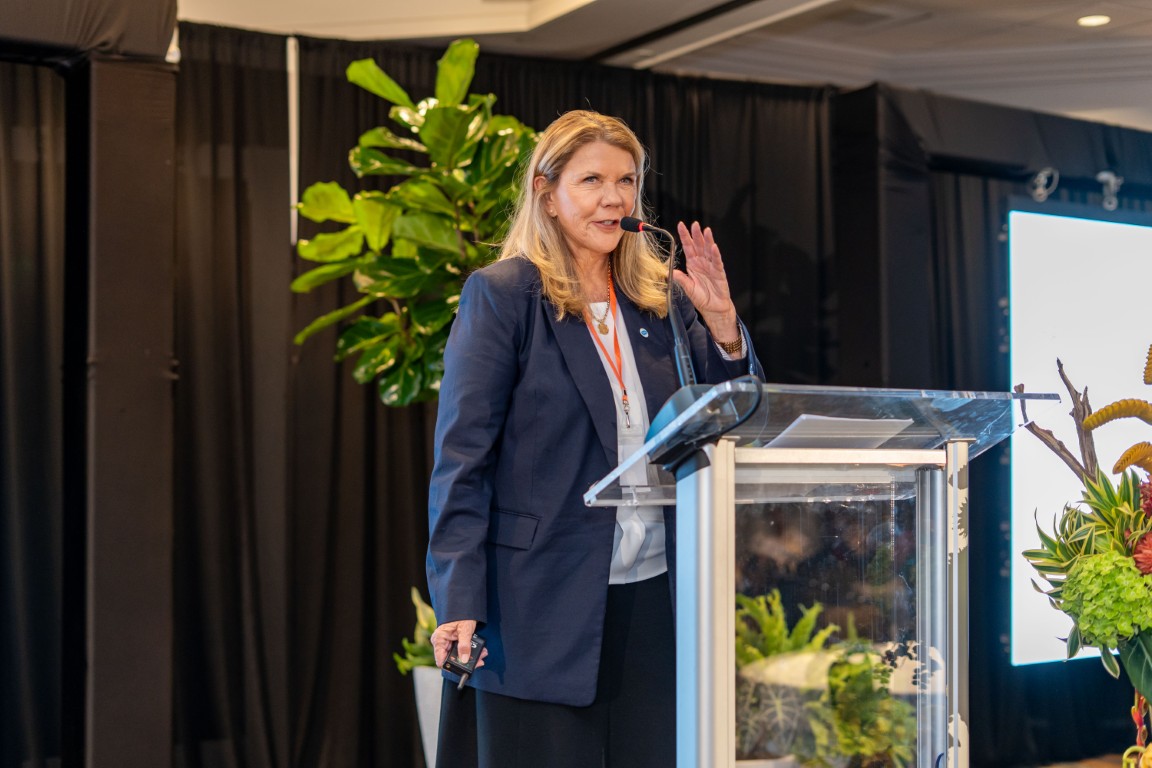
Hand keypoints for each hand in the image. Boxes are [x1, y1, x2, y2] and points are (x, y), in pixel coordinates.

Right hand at [431, 619, 487, 668]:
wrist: (464, 605)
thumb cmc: (461, 614)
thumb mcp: (465, 630)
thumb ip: (464, 645)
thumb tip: (463, 660)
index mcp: (439, 640)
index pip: (441, 661)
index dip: (452, 666)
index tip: (465, 668)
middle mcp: (442, 643)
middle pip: (452, 659)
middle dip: (466, 661)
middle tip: (479, 661)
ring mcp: (448, 643)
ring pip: (458, 656)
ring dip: (471, 657)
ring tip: (482, 654)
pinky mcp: (454, 642)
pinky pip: (461, 651)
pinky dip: (470, 651)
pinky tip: (480, 650)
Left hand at [673, 221, 738, 341]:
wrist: (713, 308)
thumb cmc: (701, 298)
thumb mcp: (688, 289)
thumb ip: (681, 279)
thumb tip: (671, 272)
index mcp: (693, 264)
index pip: (688, 247)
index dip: (685, 236)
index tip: (681, 225)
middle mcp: (702, 263)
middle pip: (699, 245)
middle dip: (696, 234)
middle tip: (694, 224)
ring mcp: (711, 266)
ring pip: (709, 250)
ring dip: (708, 240)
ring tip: (706, 231)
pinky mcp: (719, 273)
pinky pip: (717, 262)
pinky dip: (715, 254)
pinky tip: (714, 247)